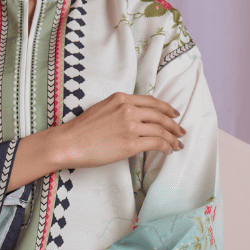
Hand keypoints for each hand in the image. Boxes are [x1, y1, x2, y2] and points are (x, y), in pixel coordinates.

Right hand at [7, 92, 185, 190]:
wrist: (68, 143)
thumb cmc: (80, 130)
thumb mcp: (102, 108)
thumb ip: (120, 109)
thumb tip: (135, 119)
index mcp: (121, 98)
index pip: (151, 102)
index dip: (166, 108)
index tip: (174, 114)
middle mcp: (128, 109)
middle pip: (160, 115)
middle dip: (174, 124)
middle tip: (181, 131)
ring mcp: (130, 126)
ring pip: (161, 130)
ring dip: (173, 138)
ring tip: (177, 144)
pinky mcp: (131, 143)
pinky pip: (156, 143)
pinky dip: (166, 146)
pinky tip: (168, 150)